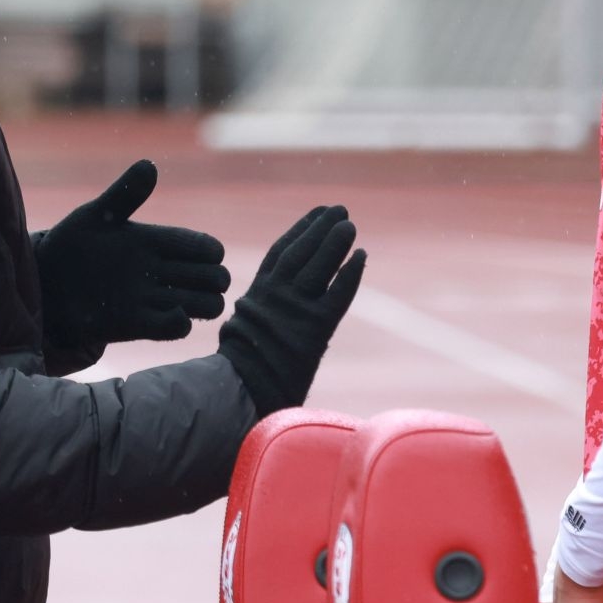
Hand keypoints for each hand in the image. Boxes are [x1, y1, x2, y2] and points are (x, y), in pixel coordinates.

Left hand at [35, 161, 230, 348]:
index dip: (210, 249)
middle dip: (214, 279)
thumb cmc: (72, 245)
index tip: (202, 252)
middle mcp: (162, 271)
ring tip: (179, 299)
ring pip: (206, 305)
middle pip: (215, 277)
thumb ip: (125, 194)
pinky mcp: (139, 325)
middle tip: (193, 280)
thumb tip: (150, 165)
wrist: (46, 285)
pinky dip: (180, 323)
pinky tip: (166, 314)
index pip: (206, 247)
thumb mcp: (96, 215)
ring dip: (204, 303)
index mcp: (158, 241)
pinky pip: (177, 329)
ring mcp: (152, 300)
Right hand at [214, 206, 365, 416]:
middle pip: (302, 252)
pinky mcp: (316, 328)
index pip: (281, 252)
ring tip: (350, 224)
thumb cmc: (240, 371)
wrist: (242, 393)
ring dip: (335, 242)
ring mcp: (296, 310)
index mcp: (256, 294)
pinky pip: (338, 294)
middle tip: (339, 210)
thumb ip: (256, 314)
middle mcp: (275, 296)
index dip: (300, 230)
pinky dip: (350, 273)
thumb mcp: (241, 331)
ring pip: (319, 266)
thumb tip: (256, 307)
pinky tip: (361, 255)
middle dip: (320, 228)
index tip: (315, 214)